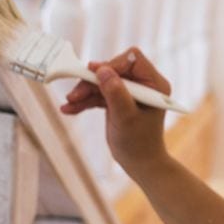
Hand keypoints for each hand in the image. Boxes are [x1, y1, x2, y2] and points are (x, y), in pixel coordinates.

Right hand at [60, 47, 171, 176]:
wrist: (139, 163)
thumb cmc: (139, 143)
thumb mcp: (126, 118)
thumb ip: (116, 94)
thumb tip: (103, 70)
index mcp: (154, 84)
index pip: (132, 59)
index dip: (112, 64)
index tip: (93, 74)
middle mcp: (143, 84)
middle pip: (113, 69)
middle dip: (92, 81)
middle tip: (74, 94)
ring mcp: (129, 91)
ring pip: (102, 81)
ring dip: (85, 91)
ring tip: (69, 103)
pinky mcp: (117, 99)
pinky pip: (99, 94)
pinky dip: (85, 101)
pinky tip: (69, 109)